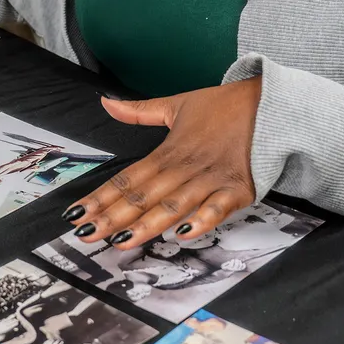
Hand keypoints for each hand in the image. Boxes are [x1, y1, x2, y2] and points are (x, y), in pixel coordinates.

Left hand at [65, 78, 260, 250]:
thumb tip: (105, 103)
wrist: (268, 103)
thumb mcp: (176, 104)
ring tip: (121, 240)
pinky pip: (217, 207)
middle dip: (113, 217)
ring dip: (147, 224)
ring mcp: (211, 179)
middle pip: (144, 195)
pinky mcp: (238, 189)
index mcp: (168, 150)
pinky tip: (182, 233)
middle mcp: (185, 167)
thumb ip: (139, 111)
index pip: (128, 179)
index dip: (101, 197)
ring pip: (173, 204)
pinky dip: (201, 220)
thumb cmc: (222, 108)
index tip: (76, 214)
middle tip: (85, 235)